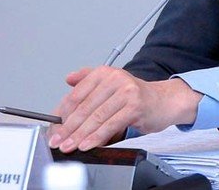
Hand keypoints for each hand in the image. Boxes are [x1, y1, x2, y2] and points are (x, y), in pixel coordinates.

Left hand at [48, 66, 201, 152]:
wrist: (165, 100)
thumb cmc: (136, 96)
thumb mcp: (112, 83)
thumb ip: (89, 80)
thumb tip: (68, 79)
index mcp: (105, 73)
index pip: (77, 94)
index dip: (62, 113)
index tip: (54, 127)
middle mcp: (115, 79)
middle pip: (85, 107)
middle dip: (68, 127)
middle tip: (57, 140)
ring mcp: (126, 92)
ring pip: (96, 117)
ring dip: (79, 135)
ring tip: (69, 145)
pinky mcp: (135, 106)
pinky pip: (111, 124)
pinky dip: (97, 137)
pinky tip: (87, 144)